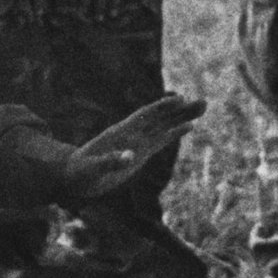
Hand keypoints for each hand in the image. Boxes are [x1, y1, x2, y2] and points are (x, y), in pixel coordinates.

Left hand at [48, 95, 208, 207]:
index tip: (180, 99)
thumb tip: (130, 156)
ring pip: (163, 126)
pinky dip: (174, 133)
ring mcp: (137, 143)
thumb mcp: (91, 169)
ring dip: (182, 117)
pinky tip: (188, 127)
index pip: (144, 116)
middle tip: (203, 102)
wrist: (73, 177)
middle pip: (160, 118)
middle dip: (181, 110)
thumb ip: (109, 162)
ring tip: (202, 107)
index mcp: (120, 133)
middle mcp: (131, 134)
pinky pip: (160, 141)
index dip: (161, 107)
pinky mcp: (140, 154)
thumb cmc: (79, 173)